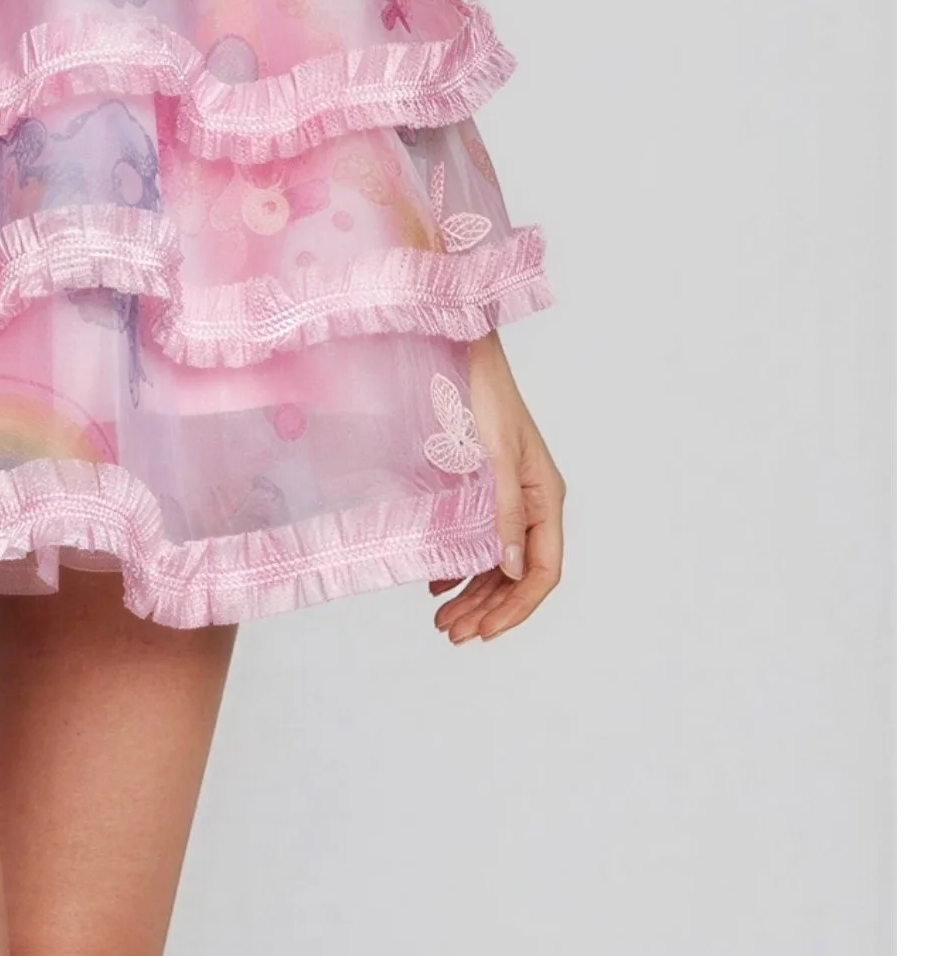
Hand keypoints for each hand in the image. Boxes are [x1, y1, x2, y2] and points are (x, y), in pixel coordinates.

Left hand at [430, 332, 563, 642]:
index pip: (541, 571)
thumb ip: (504, 510)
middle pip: (516, 573)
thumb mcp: (496, 455)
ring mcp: (505, 495)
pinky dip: (460, 563)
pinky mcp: (480, 486)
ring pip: (496, 560)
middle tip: (451, 634)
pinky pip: (477, 537)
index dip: (516, 608)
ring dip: (473, 593)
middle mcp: (530, 501)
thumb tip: (509, 568)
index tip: (484, 633)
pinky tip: (438, 579)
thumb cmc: (481, 395)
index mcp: (544, 497)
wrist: (455, 348)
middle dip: (488, 608)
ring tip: (443, 620)